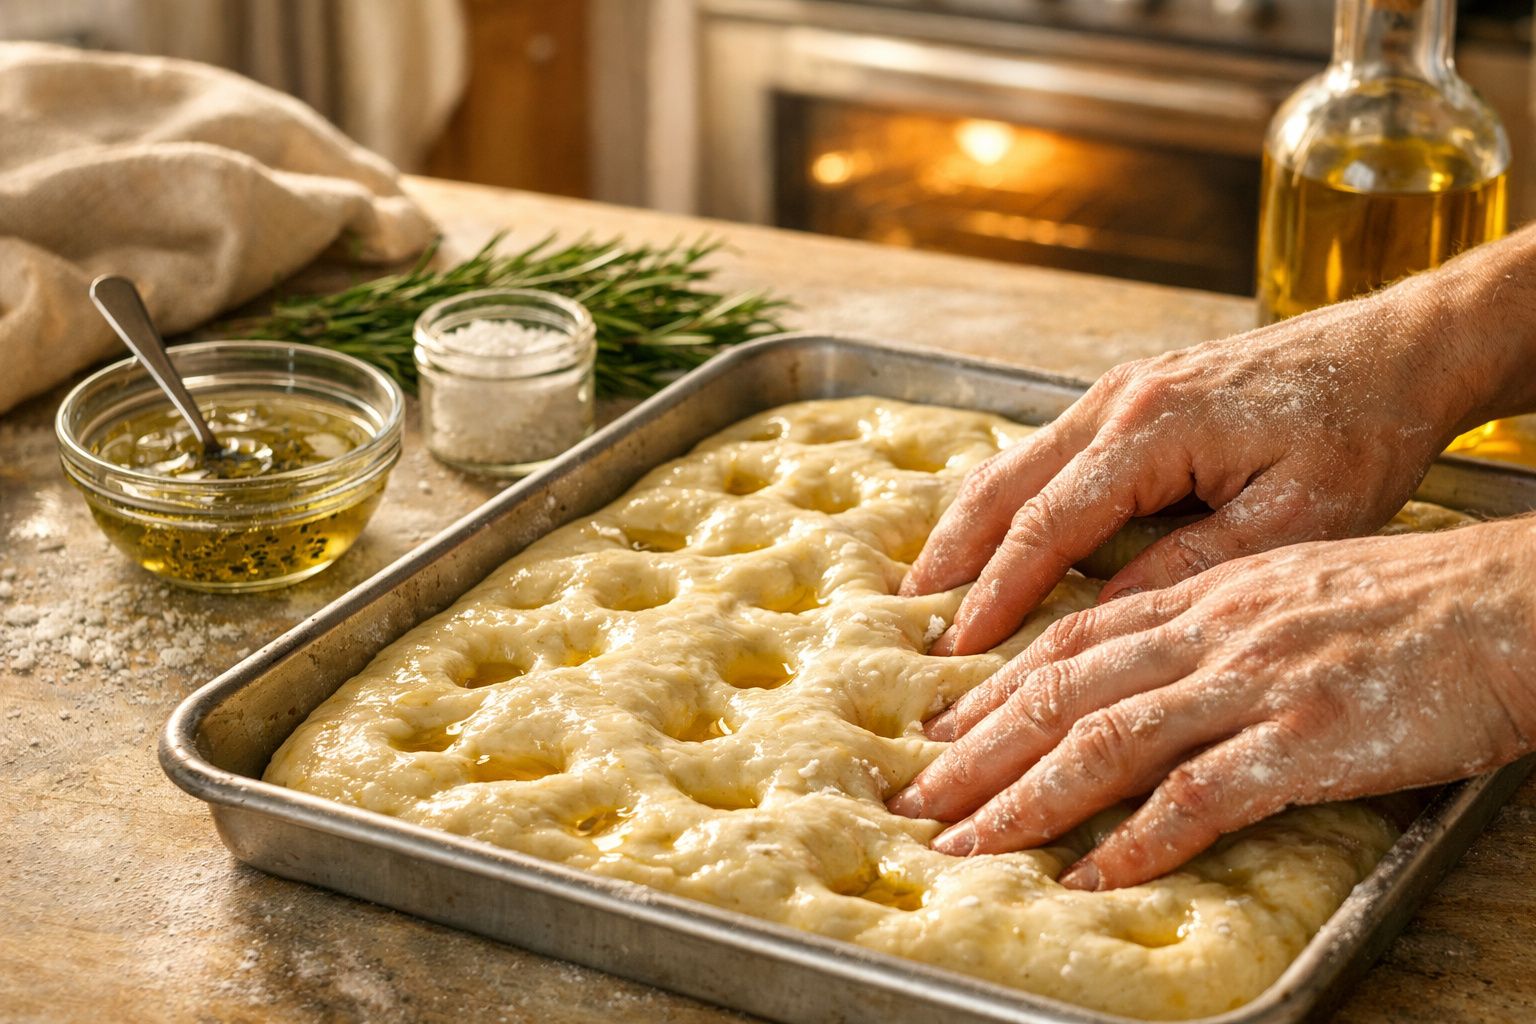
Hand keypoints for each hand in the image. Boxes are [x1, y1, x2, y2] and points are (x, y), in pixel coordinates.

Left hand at [887, 520, 1535, 888]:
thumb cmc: (1416, 600)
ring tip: (964, 847)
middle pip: (1064, 689)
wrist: (1513, 599)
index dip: (998, 683)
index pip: (1074, 637)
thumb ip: (1217, 623)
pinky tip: (1084, 877)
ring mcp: (1255, 682)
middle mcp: (1212, 630)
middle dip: (978, 750)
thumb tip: (1154, 668)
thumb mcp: (1294, 587)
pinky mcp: (1306, 737)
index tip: (945, 725)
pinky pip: (1199, 798)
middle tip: (916, 798)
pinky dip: (1134, 842)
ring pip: (1107, 741)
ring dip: (1024, 800)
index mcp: (1208, 592)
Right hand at [901, 285, 1495, 655]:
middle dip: (952, 554)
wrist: (1397, 349)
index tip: (958, 647)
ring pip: (1016, 464)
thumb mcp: (1296, 517)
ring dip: (969, 526)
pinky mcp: (1133, 395)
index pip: (1048, 522)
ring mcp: (1120, 390)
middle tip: (909, 616)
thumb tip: (1107, 620)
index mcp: (1153, 428)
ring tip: (930, 586)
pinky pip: (1047, 454)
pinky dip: (1009, 502)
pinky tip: (994, 539)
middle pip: (1004, 485)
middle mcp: (1119, 400)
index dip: (998, 591)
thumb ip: (1195, 566)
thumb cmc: (1360, 430)